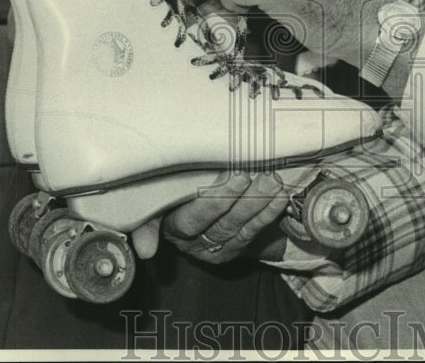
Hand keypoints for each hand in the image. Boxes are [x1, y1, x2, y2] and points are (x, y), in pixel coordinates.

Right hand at [154, 172, 289, 262]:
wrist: (196, 209)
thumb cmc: (171, 196)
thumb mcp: (155, 202)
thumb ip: (147, 222)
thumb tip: (145, 251)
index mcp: (171, 229)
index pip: (190, 221)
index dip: (212, 202)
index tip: (232, 177)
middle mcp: (195, 244)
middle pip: (220, 223)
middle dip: (240, 197)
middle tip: (253, 172)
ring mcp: (218, 247)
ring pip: (239, 226)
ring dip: (258, 201)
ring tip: (270, 179)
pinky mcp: (237, 247)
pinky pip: (255, 230)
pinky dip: (269, 211)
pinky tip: (279, 195)